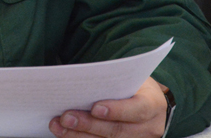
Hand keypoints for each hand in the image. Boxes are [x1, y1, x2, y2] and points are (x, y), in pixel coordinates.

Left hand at [49, 77, 168, 137]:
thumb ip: (115, 82)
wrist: (151, 106)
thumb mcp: (134, 79)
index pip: (137, 110)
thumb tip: (82, 81)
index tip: (95, 108)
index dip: (116, 111)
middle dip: (89, 125)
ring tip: (58, 126)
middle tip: (65, 117)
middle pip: (116, 131)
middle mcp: (148, 129)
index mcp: (153, 105)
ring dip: (78, 136)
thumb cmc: (137, 87)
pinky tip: (65, 134)